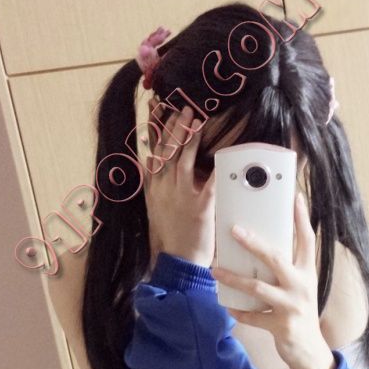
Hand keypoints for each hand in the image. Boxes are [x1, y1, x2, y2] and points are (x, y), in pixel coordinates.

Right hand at [143, 99, 214, 267]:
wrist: (177, 261)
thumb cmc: (171, 234)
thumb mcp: (155, 206)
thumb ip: (154, 183)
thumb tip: (146, 161)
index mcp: (153, 187)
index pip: (151, 150)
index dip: (153, 127)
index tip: (156, 107)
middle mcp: (163, 189)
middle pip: (166, 151)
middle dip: (174, 127)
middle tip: (182, 108)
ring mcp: (180, 198)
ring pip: (182, 161)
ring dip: (189, 138)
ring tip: (195, 119)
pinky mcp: (199, 208)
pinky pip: (208, 184)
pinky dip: (214, 168)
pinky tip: (221, 154)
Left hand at [211, 192, 335, 368]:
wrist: (310, 349)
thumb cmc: (301, 312)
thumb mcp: (301, 287)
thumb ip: (287, 268)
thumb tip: (262, 248)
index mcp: (307, 273)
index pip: (307, 239)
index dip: (301, 217)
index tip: (295, 196)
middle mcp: (301, 286)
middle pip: (275, 258)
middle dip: (253, 243)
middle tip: (235, 230)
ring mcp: (291, 306)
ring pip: (258, 288)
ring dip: (234, 279)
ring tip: (216, 271)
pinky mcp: (280, 325)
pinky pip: (253, 316)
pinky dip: (238, 311)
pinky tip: (227, 305)